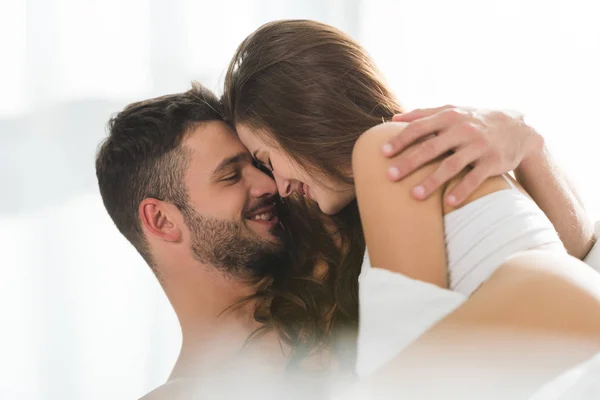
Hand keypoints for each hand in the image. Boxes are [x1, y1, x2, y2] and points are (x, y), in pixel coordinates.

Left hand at [382, 105, 543, 205]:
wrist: (518, 130)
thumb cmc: (474, 121)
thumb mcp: (452, 111)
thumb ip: (423, 114)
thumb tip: (393, 118)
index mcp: (449, 116)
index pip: (419, 127)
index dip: (400, 139)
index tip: (382, 153)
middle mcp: (463, 129)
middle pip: (431, 147)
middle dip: (409, 162)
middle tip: (389, 176)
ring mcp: (479, 146)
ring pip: (451, 165)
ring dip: (432, 181)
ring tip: (414, 196)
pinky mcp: (493, 162)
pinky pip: (475, 178)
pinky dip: (462, 190)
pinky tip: (448, 203)